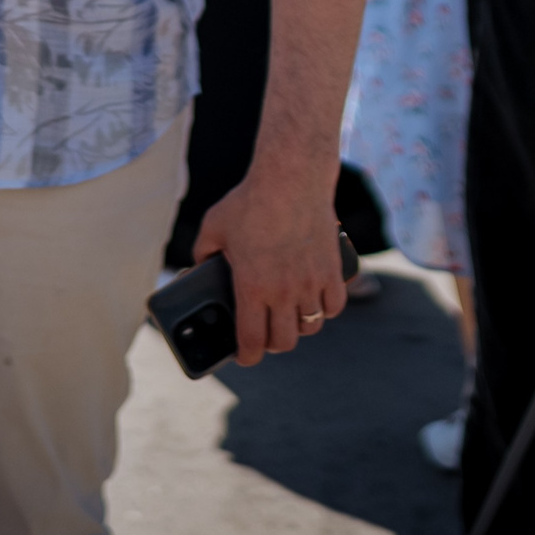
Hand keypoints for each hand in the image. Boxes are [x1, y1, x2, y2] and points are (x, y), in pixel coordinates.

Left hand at [189, 159, 347, 366]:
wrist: (291, 178)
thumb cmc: (250, 201)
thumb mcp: (214, 227)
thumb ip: (203, 253)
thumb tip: (200, 267)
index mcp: (252, 287)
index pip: (253, 342)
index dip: (247, 357)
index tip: (244, 356)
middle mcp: (284, 291)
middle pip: (284, 342)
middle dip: (272, 343)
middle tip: (265, 334)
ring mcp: (311, 282)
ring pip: (311, 326)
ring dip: (299, 326)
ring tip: (290, 317)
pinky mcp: (332, 269)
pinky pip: (334, 306)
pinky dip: (325, 309)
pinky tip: (316, 302)